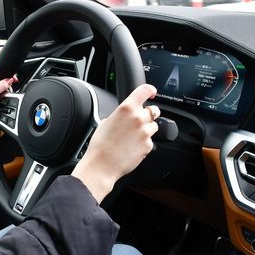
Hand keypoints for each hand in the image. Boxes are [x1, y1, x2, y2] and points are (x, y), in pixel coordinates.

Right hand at [71, 84, 158, 202]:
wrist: (102, 164)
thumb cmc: (100, 145)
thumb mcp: (105, 122)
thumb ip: (119, 115)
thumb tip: (124, 116)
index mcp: (126, 109)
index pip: (144, 91)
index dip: (150, 90)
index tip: (152, 92)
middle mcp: (138, 118)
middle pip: (153, 110)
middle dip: (149, 114)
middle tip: (141, 120)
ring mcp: (145, 132)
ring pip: (153, 126)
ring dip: (146, 129)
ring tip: (133, 137)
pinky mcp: (148, 145)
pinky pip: (150, 141)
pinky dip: (143, 143)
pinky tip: (132, 148)